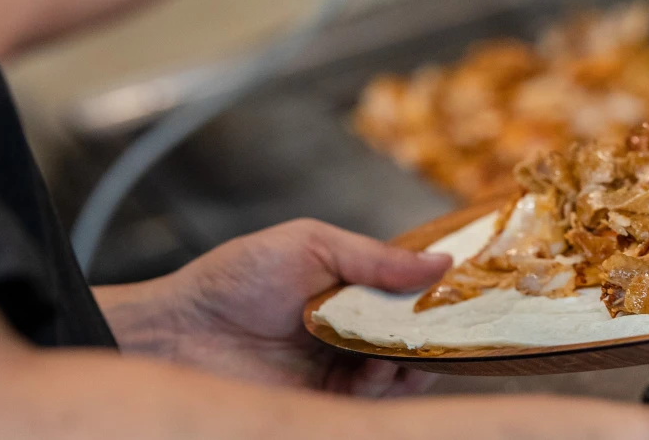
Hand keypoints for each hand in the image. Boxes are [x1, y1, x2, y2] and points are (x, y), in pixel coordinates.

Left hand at [97, 219, 452, 396]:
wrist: (178, 332)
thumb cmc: (236, 278)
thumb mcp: (311, 245)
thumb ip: (376, 257)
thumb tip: (442, 261)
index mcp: (352, 288)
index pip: (412, 293)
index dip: (441, 293)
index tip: (470, 289)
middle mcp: (353, 330)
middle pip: (415, 336)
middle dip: (438, 333)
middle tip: (453, 327)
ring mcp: (340, 368)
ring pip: (402, 372)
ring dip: (414, 361)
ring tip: (411, 349)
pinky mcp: (324, 403)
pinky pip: (371, 402)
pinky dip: (384, 387)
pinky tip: (379, 370)